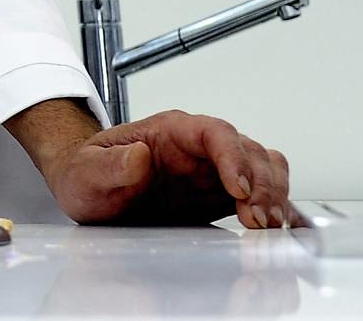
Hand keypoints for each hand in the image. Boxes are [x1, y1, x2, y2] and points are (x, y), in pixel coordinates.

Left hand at [45, 110, 293, 227]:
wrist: (89, 190)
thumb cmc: (87, 176)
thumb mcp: (85, 173)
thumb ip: (107, 165)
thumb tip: (138, 156)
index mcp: (169, 131)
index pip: (214, 132)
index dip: (234, 158)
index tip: (240, 190)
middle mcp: (198, 148)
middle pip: (250, 151)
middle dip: (262, 186)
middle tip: (257, 222)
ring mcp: (214, 171)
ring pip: (265, 169)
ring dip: (274, 196)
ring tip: (265, 228)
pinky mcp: (222, 196)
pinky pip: (263, 194)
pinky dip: (277, 209)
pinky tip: (276, 230)